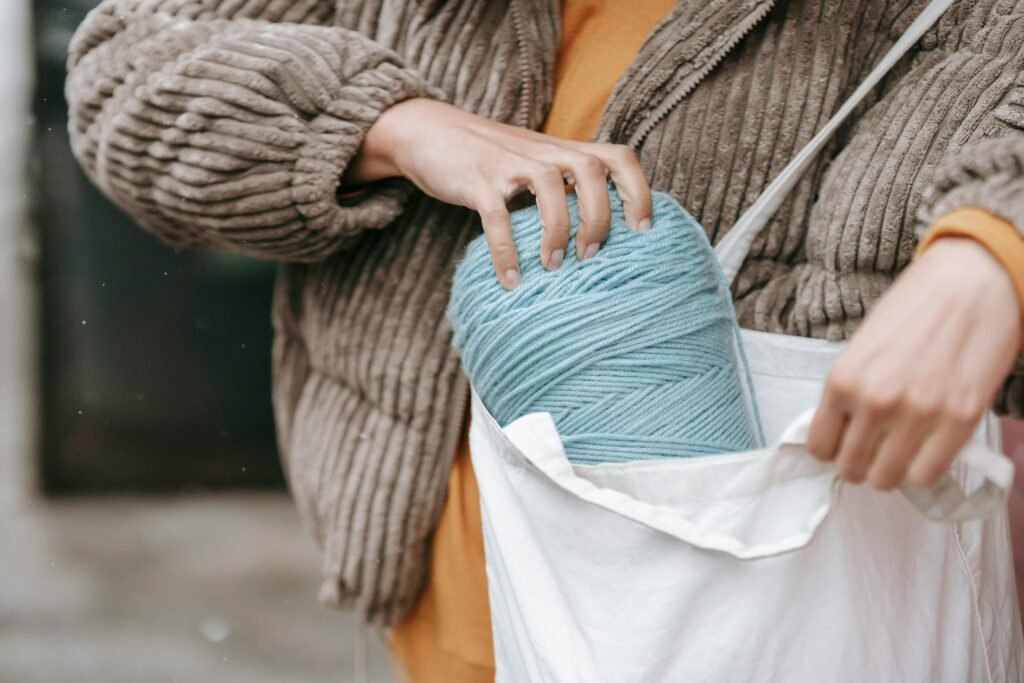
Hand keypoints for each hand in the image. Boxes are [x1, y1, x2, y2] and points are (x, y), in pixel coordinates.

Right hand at [344, 98, 652, 287]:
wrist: (428, 132)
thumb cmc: (490, 159)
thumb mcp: (534, 163)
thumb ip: (565, 185)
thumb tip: (598, 234)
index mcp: (563, 149)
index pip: (618, 157)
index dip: (638, 191)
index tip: (642, 231)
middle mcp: (543, 151)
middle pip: (592, 171)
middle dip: (599, 217)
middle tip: (590, 255)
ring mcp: (509, 163)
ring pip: (551, 186)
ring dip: (558, 231)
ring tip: (552, 267)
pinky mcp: (476, 180)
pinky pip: (497, 217)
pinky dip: (506, 251)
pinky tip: (510, 280)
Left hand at [806, 237, 1020, 488]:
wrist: (971, 282)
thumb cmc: (914, 309)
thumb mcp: (862, 348)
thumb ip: (849, 392)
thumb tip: (841, 435)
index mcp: (842, 380)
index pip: (820, 447)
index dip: (833, 450)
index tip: (845, 444)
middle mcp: (874, 401)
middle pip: (851, 468)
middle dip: (860, 463)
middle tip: (875, 449)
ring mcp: (917, 414)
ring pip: (887, 479)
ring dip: (891, 469)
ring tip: (900, 449)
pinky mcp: (959, 421)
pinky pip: (927, 474)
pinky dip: (924, 468)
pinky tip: (927, 447)